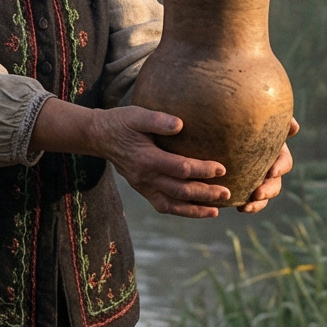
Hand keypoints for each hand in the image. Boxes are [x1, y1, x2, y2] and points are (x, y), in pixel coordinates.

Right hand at [30, 98, 230, 217]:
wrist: (99, 136)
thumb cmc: (121, 122)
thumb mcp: (136, 115)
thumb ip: (157, 120)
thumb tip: (180, 124)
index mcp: (147, 159)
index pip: (180, 168)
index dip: (202, 170)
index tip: (222, 168)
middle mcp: (145, 178)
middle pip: (180, 191)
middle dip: (205, 194)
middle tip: (228, 194)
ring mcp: (143, 186)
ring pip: (172, 205)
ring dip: (195, 210)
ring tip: (216, 211)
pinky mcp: (142, 189)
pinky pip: (163, 205)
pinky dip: (181, 211)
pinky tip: (197, 210)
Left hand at [238, 117, 299, 213]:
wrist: (212, 125)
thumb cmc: (235, 113)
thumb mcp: (248, 112)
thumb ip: (270, 117)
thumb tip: (295, 128)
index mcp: (272, 149)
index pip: (283, 161)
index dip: (280, 168)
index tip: (271, 172)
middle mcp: (266, 165)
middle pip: (275, 183)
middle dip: (268, 190)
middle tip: (257, 194)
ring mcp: (254, 178)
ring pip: (262, 195)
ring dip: (258, 203)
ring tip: (246, 207)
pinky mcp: (240, 186)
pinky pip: (247, 201)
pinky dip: (247, 206)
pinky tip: (238, 207)